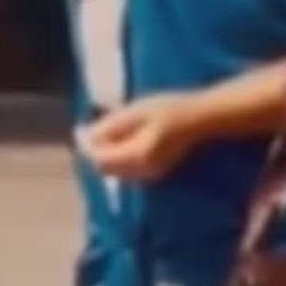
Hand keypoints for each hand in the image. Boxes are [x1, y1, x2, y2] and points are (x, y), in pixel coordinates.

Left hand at [77, 93, 203, 181]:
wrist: (201, 119)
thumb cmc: (169, 109)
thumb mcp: (136, 111)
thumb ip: (110, 126)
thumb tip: (87, 136)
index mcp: (136, 157)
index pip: (100, 161)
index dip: (88, 147)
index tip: (84, 129)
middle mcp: (141, 173)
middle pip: (106, 169)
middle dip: (97, 150)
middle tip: (97, 128)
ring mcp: (149, 175)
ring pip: (116, 171)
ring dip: (108, 154)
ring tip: (112, 130)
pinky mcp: (154, 172)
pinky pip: (127, 169)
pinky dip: (120, 157)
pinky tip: (126, 138)